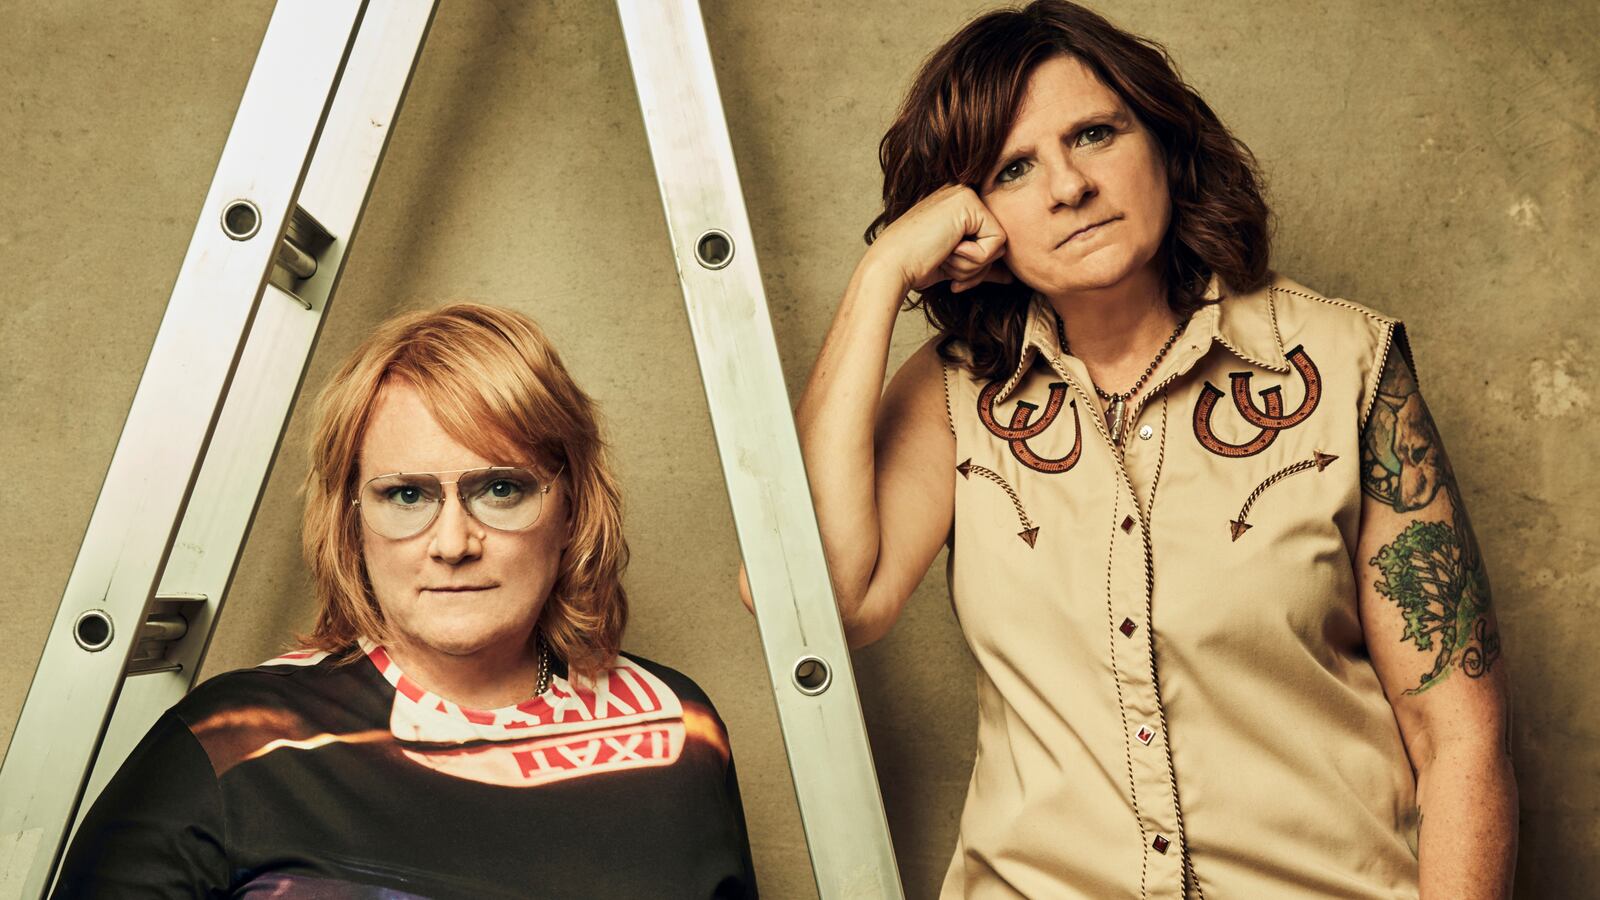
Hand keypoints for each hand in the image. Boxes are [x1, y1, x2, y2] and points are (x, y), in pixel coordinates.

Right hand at [863, 184, 1013, 294]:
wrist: (892, 266)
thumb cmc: (916, 266)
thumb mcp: (956, 265)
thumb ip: (982, 265)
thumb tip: (1010, 276)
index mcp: (956, 205)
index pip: (989, 240)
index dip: (976, 268)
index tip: (952, 279)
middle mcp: (962, 194)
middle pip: (998, 242)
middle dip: (977, 267)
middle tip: (947, 264)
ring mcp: (965, 194)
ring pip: (1000, 243)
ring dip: (974, 265)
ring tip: (946, 257)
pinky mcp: (970, 202)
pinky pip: (997, 242)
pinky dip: (976, 258)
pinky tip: (950, 250)